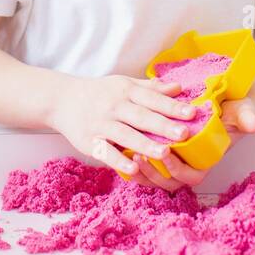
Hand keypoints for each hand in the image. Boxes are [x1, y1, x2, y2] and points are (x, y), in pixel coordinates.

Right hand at [48, 74, 198, 176]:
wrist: (62, 99)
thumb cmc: (100, 93)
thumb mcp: (124, 84)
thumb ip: (151, 88)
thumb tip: (178, 88)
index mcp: (126, 91)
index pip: (152, 98)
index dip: (172, 106)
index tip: (192, 113)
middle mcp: (114, 106)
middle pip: (141, 117)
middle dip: (163, 125)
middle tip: (184, 133)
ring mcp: (101, 124)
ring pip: (125, 135)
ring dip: (145, 144)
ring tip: (165, 153)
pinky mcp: (89, 141)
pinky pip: (105, 152)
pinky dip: (119, 161)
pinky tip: (134, 169)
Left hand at [131, 97, 254, 192]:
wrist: (224, 105)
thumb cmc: (230, 111)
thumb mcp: (240, 112)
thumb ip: (246, 118)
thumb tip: (254, 124)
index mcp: (206, 162)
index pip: (190, 176)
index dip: (177, 169)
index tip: (167, 152)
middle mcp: (190, 167)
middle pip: (168, 183)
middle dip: (153, 173)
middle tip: (140, 156)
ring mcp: (175, 165)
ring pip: (154, 179)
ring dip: (140, 172)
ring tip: (128, 155)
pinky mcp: (161, 158)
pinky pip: (145, 169)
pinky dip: (133, 164)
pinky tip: (121, 151)